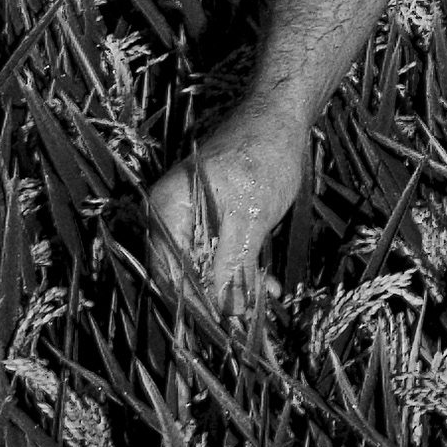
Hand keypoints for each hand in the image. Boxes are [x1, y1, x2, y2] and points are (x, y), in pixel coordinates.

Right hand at [143, 118, 304, 319]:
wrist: (280, 116)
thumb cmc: (262, 156)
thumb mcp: (250, 215)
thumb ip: (232, 263)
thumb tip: (223, 312)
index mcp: (166, 212)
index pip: (167, 272)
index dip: (191, 304)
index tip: (217, 330)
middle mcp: (170, 217)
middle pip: (182, 273)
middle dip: (212, 302)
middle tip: (241, 329)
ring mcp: (190, 216)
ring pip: (204, 266)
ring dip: (231, 290)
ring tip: (259, 312)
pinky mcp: (212, 217)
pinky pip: (219, 252)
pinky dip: (241, 270)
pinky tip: (266, 288)